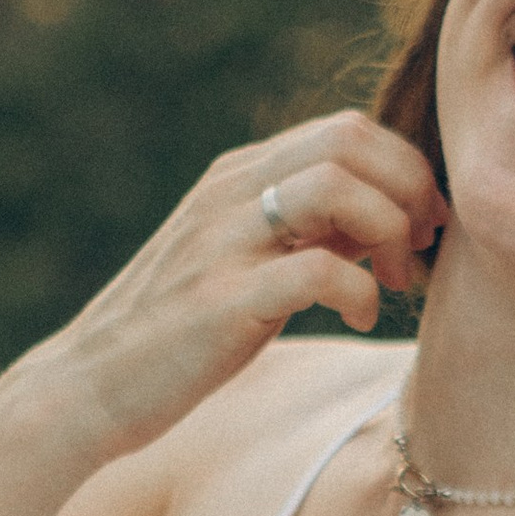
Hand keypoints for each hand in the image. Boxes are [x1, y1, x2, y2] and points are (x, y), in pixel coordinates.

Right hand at [54, 113, 447, 463]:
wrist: (91, 387)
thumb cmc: (183, 334)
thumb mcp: (249, 262)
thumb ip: (310, 230)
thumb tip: (390, 212)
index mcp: (240, 176)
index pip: (347, 129)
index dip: (406, 169)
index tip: (424, 225)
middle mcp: (230, 193)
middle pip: (350, 141)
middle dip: (410, 190)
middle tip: (420, 249)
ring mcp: (222, 243)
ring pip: (336, 187)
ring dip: (390, 231)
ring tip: (395, 282)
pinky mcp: (221, 300)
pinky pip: (319, 270)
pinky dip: (361, 290)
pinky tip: (360, 318)